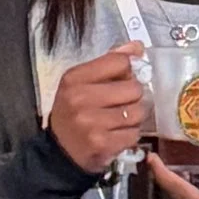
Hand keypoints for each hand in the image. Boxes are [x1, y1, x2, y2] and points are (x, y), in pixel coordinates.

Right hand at [48, 43, 148, 177]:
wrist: (60, 152)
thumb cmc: (73, 113)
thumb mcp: (82, 83)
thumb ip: (109, 62)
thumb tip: (138, 47)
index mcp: (74, 78)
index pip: (119, 62)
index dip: (129, 70)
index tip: (124, 78)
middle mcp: (80, 99)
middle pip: (133, 87)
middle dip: (133, 96)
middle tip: (122, 103)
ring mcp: (91, 123)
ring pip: (137, 111)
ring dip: (134, 117)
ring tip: (120, 120)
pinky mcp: (102, 143)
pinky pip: (133, 133)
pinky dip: (130, 134)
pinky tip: (117, 134)